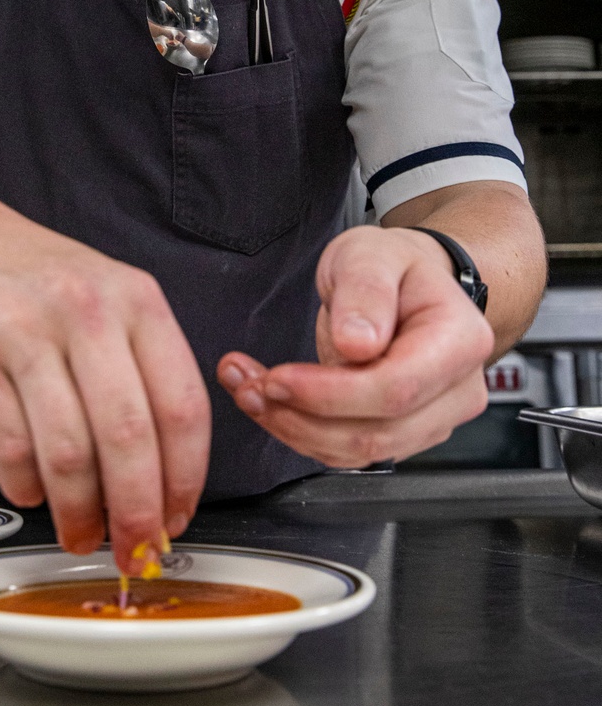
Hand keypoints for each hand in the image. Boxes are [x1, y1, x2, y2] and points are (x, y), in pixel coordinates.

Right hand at [0, 194, 210, 569]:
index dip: (185, 478)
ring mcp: (23, 332)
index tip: (176, 518)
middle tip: (132, 549)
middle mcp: (85, 310)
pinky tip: (32, 490)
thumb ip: (141, 375)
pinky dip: (24, 485)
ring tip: (79, 533)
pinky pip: (7, 447)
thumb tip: (164, 486)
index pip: (182, 405)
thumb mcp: (108, 300)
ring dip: (77, 511)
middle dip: (135, 511)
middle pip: (128, 438)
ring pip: (66, 452)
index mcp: (136, 300)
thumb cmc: (39, 285)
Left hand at [216, 226, 493, 467]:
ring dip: (293, 428)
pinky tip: (268, 401)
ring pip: (360, 451)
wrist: (407, 283)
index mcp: (459, 340)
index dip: (331, 394)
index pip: (396, 388)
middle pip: (377, 432)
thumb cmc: (392, 265)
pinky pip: (349, 450)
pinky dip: (301, 432)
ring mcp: (434, 419)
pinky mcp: (403, 434)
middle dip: (301, 417)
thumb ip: (364, 291)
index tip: (278, 378)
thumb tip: (358, 344)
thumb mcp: (370, 254)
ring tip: (247, 387)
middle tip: (246, 384)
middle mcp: (458, 389)